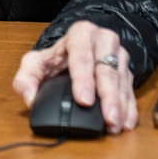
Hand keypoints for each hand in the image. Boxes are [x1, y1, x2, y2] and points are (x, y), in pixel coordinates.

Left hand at [13, 20, 137, 134]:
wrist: (78, 47)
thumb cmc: (56, 57)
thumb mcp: (36, 61)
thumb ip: (26, 78)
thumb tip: (30, 99)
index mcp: (80, 34)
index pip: (82, 55)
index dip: (83, 79)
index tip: (84, 100)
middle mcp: (103, 41)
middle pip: (107, 70)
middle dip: (108, 96)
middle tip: (107, 118)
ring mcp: (119, 55)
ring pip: (121, 81)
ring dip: (120, 105)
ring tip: (115, 124)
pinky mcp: (127, 71)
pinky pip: (131, 91)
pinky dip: (129, 109)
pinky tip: (126, 123)